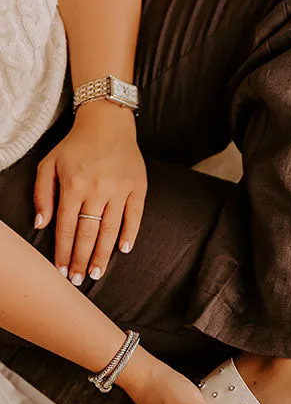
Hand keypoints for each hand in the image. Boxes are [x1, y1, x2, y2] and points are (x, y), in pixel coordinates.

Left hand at [33, 101, 146, 283]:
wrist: (107, 123)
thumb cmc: (75, 146)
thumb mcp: (48, 164)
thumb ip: (42, 194)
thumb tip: (41, 224)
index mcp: (73, 186)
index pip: (66, 227)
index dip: (63, 252)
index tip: (62, 271)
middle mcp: (96, 190)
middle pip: (88, 233)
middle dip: (81, 260)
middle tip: (79, 280)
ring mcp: (119, 190)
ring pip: (110, 229)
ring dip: (103, 254)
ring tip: (97, 273)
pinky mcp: (137, 188)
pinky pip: (134, 216)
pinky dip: (130, 234)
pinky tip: (123, 250)